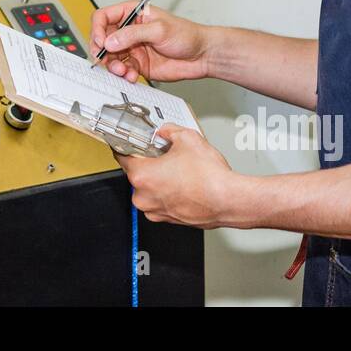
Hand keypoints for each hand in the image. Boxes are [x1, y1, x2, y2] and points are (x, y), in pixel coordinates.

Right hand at [90, 1, 211, 82]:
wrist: (201, 56)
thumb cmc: (187, 35)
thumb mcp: (159, 30)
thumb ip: (133, 34)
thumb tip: (110, 41)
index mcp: (132, 13)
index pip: (103, 17)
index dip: (97, 29)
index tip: (101, 42)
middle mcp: (129, 30)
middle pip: (102, 39)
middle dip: (102, 52)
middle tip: (107, 61)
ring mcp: (131, 48)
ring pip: (110, 57)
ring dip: (113, 66)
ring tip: (124, 71)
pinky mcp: (137, 64)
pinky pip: (122, 70)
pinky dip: (124, 75)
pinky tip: (133, 76)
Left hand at [116, 125, 242, 227]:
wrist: (229, 201)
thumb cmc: (209, 177)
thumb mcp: (188, 138)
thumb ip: (169, 131)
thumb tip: (165, 131)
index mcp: (142, 175)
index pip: (122, 156)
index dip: (127, 146)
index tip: (131, 143)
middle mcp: (144, 197)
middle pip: (137, 173)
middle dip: (149, 163)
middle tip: (165, 155)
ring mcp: (155, 210)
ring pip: (149, 189)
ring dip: (159, 180)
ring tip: (180, 171)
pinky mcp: (167, 219)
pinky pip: (160, 201)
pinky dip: (168, 193)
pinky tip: (184, 184)